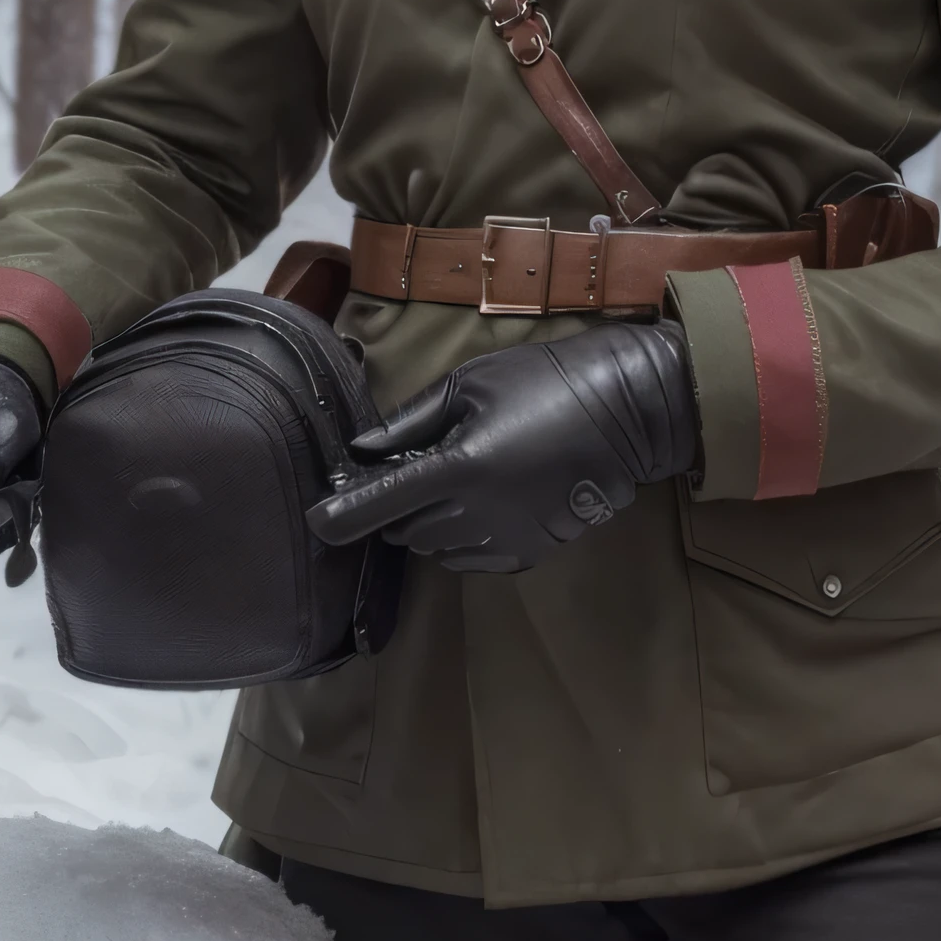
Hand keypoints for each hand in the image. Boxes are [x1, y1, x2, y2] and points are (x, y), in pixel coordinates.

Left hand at [308, 321, 698, 573]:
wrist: (625, 410)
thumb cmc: (543, 381)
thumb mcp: (471, 383)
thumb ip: (412, 421)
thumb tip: (363, 450)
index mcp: (460, 467)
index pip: (382, 503)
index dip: (343, 517)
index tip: (315, 522)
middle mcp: (478, 514)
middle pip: (405, 529)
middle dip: (393, 505)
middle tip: (409, 468)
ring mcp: (506, 539)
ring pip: (436, 547)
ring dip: (425, 522)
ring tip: (448, 480)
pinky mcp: (529, 554)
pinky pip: (471, 559)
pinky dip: (457, 539)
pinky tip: (474, 505)